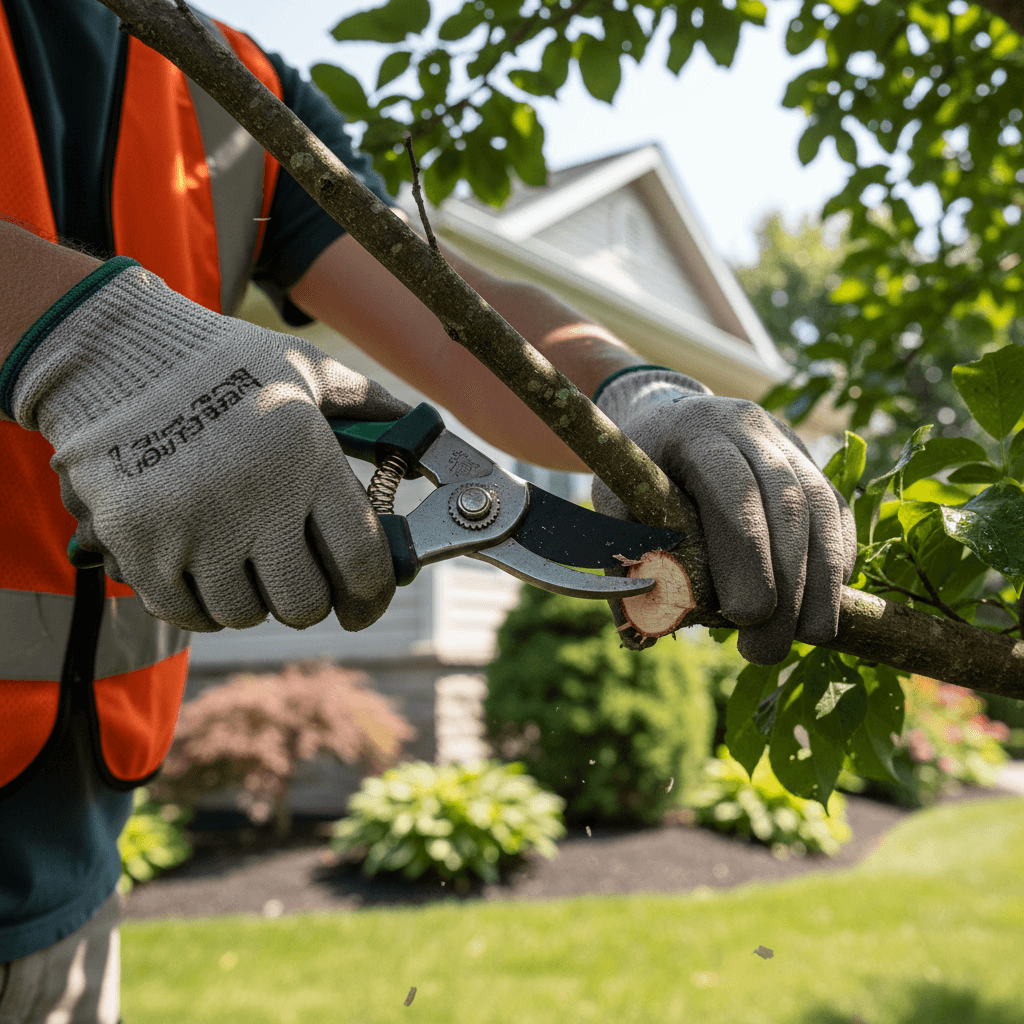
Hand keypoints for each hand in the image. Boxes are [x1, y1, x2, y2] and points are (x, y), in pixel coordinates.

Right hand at [7, 257, 410, 631]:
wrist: (112, 354)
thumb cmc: (220, 361)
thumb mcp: (304, 368)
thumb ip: (369, 404)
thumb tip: (418, 426)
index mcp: (307, 460)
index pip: (362, 561)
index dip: (371, 595)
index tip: (364, 603)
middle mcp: (257, 500)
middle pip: (305, 602)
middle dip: (311, 599)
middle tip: (301, 581)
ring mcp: (194, 528)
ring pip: (244, 612)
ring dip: (252, 598)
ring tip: (245, 563)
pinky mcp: (140, 546)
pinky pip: (185, 613)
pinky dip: (199, 603)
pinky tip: (202, 570)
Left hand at [592, 370, 855, 663]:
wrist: (670, 420)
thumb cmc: (639, 471)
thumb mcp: (616, 499)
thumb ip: (627, 555)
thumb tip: (644, 627)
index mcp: (699, 431)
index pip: (736, 491)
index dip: (748, 556)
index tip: (744, 616)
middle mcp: (753, 428)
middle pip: (789, 504)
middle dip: (787, 585)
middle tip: (767, 648)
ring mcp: (789, 443)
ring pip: (823, 511)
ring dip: (820, 584)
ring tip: (805, 637)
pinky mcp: (813, 465)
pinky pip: (836, 516)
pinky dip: (834, 564)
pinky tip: (820, 606)